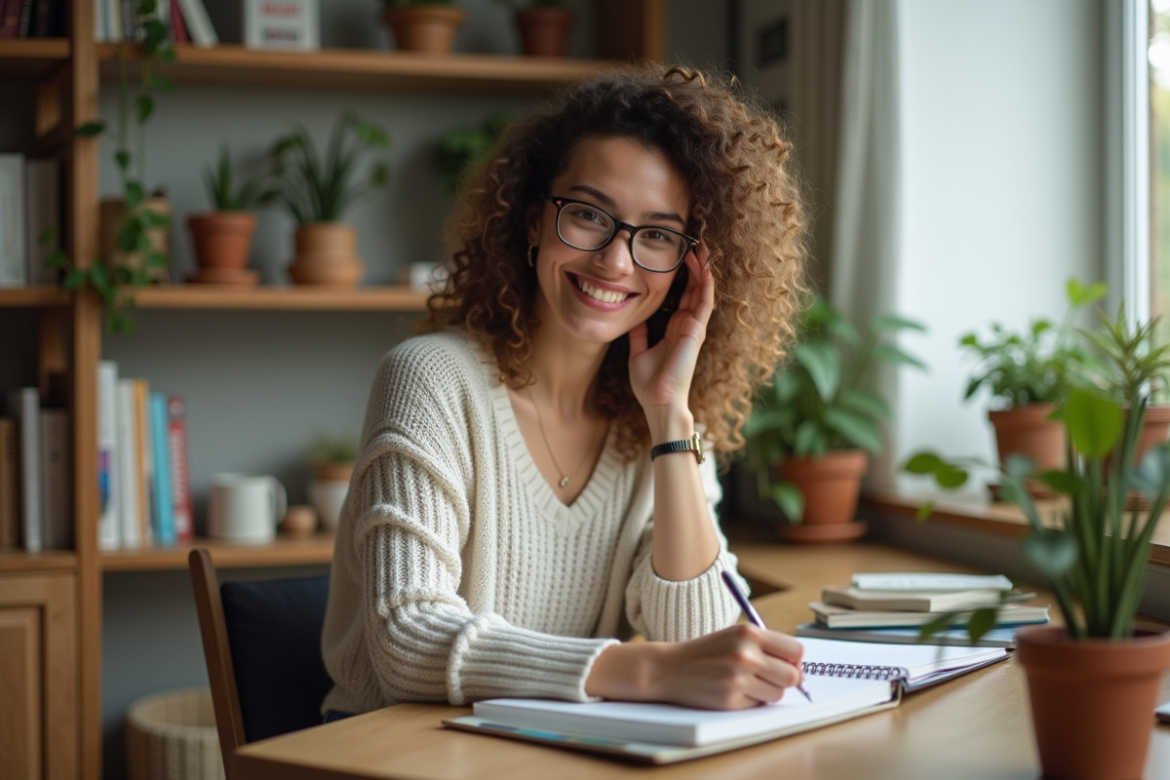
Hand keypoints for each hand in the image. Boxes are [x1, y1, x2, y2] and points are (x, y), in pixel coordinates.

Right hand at [585, 624, 805, 710]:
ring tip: (746, 682)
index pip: (796, 650)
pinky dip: (750, 701)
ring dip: (767, 691)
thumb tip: (798, 668)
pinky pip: (758, 705)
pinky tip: (732, 690)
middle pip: (792, 676)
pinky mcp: (731, 700)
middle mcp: (746, 655)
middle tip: (770, 677)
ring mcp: (738, 679)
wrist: (669, 667)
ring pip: (777, 694)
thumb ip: (765, 646)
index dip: (795, 660)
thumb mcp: (734, 636)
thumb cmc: (706, 652)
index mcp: (749, 633)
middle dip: (785, 679)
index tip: (788, 664)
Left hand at [627, 244, 713, 419]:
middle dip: (696, 268)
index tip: (678, 258)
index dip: (683, 277)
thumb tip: (633, 321)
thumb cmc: (649, 384)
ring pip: (703, 292)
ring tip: (702, 248)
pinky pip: (705, 301)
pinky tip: (704, 266)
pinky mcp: (696, 331)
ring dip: (703, 270)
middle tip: (694, 245)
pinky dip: (706, 283)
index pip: (682, 297)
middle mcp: (688, 326)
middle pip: (695, 290)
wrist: (658, 401)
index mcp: (675, 330)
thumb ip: (639, 336)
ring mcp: (694, 328)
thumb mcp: (638, 352)